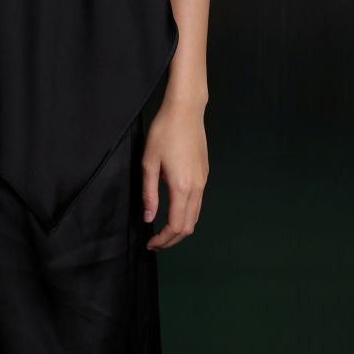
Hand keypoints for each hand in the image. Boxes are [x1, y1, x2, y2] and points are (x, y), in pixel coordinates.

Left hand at [141, 98, 208, 249]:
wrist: (186, 110)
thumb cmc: (164, 132)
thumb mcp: (149, 162)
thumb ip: (149, 193)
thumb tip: (149, 218)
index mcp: (182, 187)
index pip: (176, 225)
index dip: (163, 239)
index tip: (150, 244)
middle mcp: (197, 187)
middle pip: (189, 225)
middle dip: (172, 239)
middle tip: (155, 242)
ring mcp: (203, 181)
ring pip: (196, 215)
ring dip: (180, 228)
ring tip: (163, 230)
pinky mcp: (204, 174)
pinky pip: (198, 202)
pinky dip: (187, 214)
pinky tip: (173, 209)